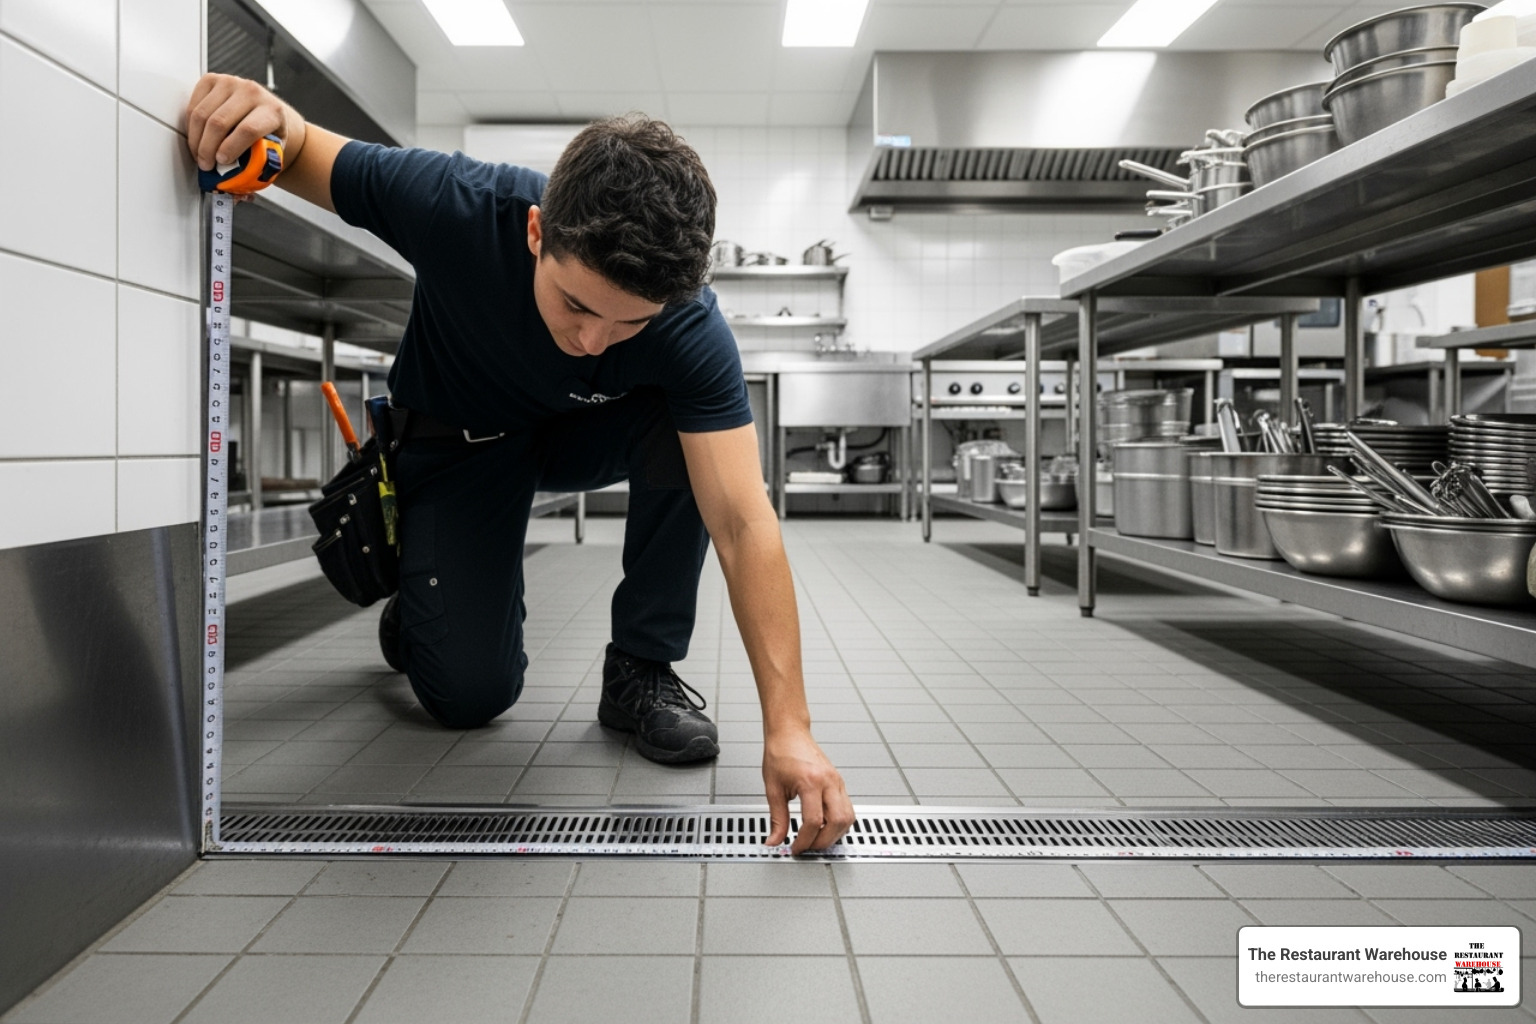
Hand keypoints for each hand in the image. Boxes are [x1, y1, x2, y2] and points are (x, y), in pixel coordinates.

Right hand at [186, 74, 301, 172]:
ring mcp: (231, 83)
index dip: (230, 148)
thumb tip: (239, 187)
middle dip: (207, 149)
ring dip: (197, 140)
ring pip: (202, 114)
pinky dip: (191, 126)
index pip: (247, 130)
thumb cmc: (271, 134)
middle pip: (219, 123)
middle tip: (205, 165)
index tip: (220, 162)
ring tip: (200, 155)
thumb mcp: (273, 152)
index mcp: (272, 111)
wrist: (270, 111)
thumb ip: (259, 165)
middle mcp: (252, 92)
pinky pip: (193, 105)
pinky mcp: (212, 80)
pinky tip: (197, 138)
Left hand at [763, 729, 854, 853]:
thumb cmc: (781, 752)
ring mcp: (837, 781)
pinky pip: (847, 808)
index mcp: (811, 781)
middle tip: (808, 847)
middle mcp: (828, 781)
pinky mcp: (839, 782)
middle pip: (837, 822)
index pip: (813, 821)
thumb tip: (775, 839)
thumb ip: (777, 818)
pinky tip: (826, 827)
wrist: (789, 732)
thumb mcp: (773, 788)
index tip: (795, 847)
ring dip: (835, 834)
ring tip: (817, 840)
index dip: (804, 840)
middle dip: (823, 841)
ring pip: (848, 817)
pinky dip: (839, 822)